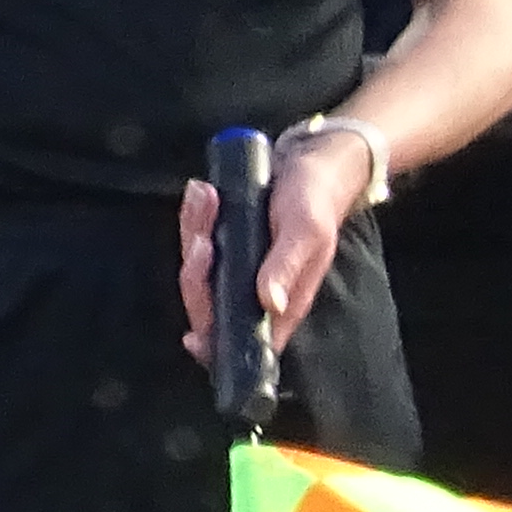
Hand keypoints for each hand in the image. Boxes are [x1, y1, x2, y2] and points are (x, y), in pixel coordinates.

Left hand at [175, 126, 370, 373]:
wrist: (313, 166)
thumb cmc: (317, 202)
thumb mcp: (306, 232)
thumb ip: (286, 266)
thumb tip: (269, 302)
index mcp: (281, 305)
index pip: (243, 341)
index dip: (215, 346)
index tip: (195, 337)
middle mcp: (254, 293)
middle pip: (208, 306)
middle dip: (197, 274)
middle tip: (205, 238)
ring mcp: (236, 270)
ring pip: (197, 270)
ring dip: (194, 233)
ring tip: (207, 196)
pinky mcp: (226, 245)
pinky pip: (198, 240)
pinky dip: (195, 217)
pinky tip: (203, 191)